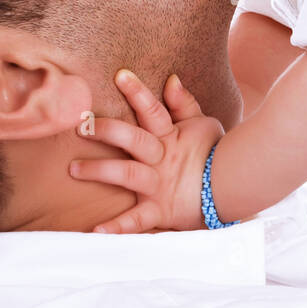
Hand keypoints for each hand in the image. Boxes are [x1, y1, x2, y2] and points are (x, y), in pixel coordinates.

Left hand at [70, 70, 222, 232]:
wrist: (233, 189)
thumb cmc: (213, 152)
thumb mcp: (202, 124)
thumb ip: (184, 103)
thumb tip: (170, 79)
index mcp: (170, 136)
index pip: (153, 110)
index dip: (138, 93)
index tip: (120, 75)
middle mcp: (161, 159)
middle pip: (133, 140)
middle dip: (106, 131)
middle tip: (80, 126)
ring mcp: (159, 185)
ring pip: (127, 174)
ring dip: (99, 171)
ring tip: (73, 169)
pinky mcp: (160, 211)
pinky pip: (137, 221)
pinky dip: (118, 228)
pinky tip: (96, 232)